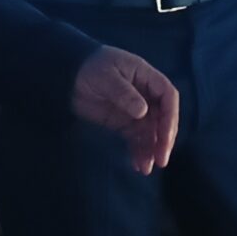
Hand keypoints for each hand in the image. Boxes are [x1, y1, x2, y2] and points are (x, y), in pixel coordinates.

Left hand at [71, 47, 179, 174]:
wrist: (66, 74)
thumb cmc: (89, 67)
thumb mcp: (106, 76)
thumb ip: (124, 93)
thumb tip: (143, 112)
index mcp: (145, 76)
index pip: (167, 96)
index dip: (170, 116)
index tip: (165, 136)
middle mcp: (145, 94)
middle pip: (163, 117)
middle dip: (163, 138)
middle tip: (161, 159)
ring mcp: (135, 109)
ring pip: (150, 131)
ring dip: (151, 149)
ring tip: (146, 168)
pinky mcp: (123, 122)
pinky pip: (135, 138)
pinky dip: (138, 151)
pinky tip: (138, 165)